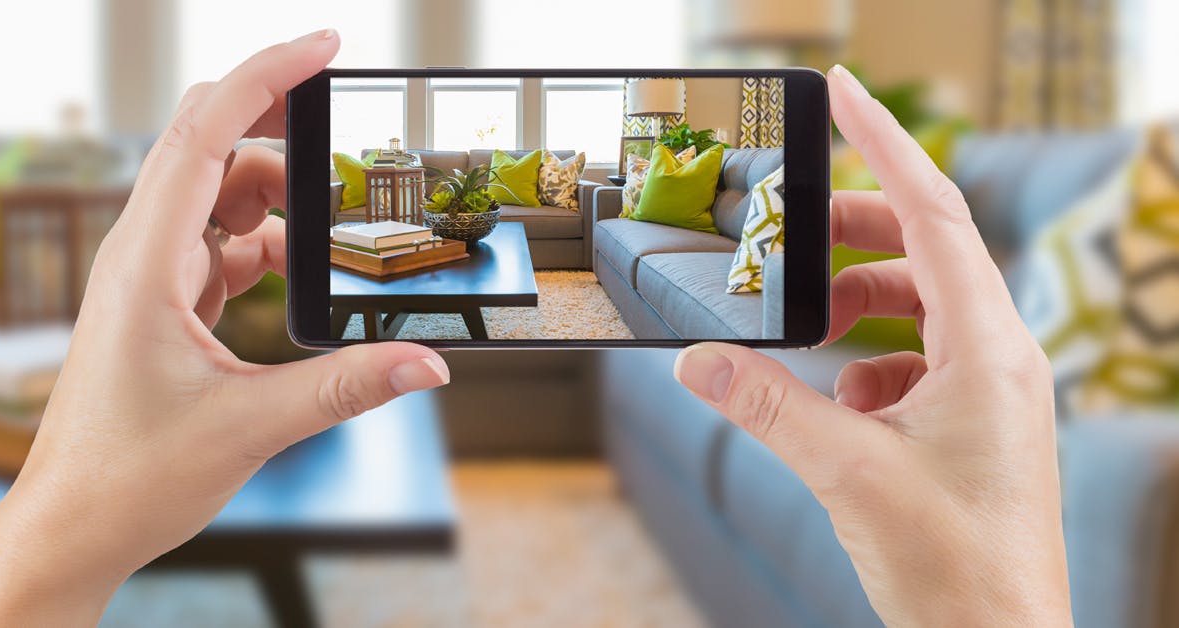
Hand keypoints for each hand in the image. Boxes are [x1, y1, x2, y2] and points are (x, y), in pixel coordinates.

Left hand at [0, 29, 449, 626]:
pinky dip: (262, 241)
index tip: (323, 47)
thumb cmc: (128, 476)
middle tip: (343, 131)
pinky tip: (294, 273)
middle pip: (209, 145)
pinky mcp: (161, 302)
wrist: (71, 526)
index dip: (266, 78)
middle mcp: (140, 254)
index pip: (205, 134)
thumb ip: (345, 387)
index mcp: (146, 262)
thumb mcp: (250, 427)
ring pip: (216, 193)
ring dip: (276, 196)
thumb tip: (427, 363)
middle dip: (278, 124)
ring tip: (332, 227)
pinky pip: (217, 241)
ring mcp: (148, 275)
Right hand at [674, 65, 1070, 625]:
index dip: (885, 142)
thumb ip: (767, 407)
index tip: (843, 92)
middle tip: (790, 234)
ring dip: (857, 305)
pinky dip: (868, 362)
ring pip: (919, 307)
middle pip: (924, 251)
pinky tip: (840, 405)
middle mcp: (1000, 357)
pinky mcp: (974, 423)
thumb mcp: (846, 472)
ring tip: (805, 331)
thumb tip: (698, 363)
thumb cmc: (954, 568)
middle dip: (852, 235)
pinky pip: (916, 359)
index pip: (934, 212)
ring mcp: (991, 391)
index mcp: (987, 348)